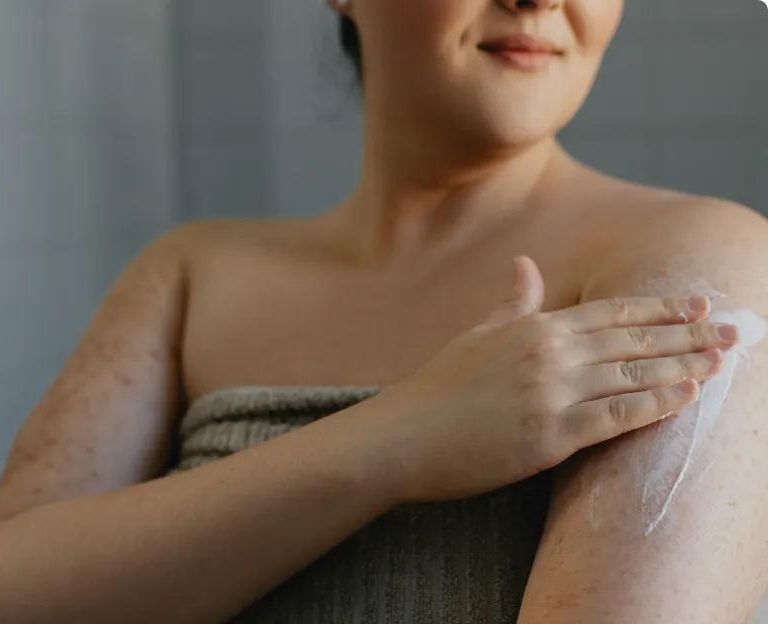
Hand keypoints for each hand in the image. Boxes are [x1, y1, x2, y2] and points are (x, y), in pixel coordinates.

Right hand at [378, 256, 737, 503]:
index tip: (697, 303)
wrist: (403, 436)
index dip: (660, 307)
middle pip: (634, 339)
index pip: (611, 311)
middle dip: (689, 334)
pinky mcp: (550, 436)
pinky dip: (656, 404)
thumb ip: (513, 303)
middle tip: (734, 330)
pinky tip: (687, 396)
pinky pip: (616, 417)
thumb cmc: (438, 387)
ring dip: (686, 366)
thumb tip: (525, 264)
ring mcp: (551, 394)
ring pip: (634, 375)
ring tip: (723, 362)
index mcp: (534, 327)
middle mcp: (549, 353)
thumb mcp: (476, 335)